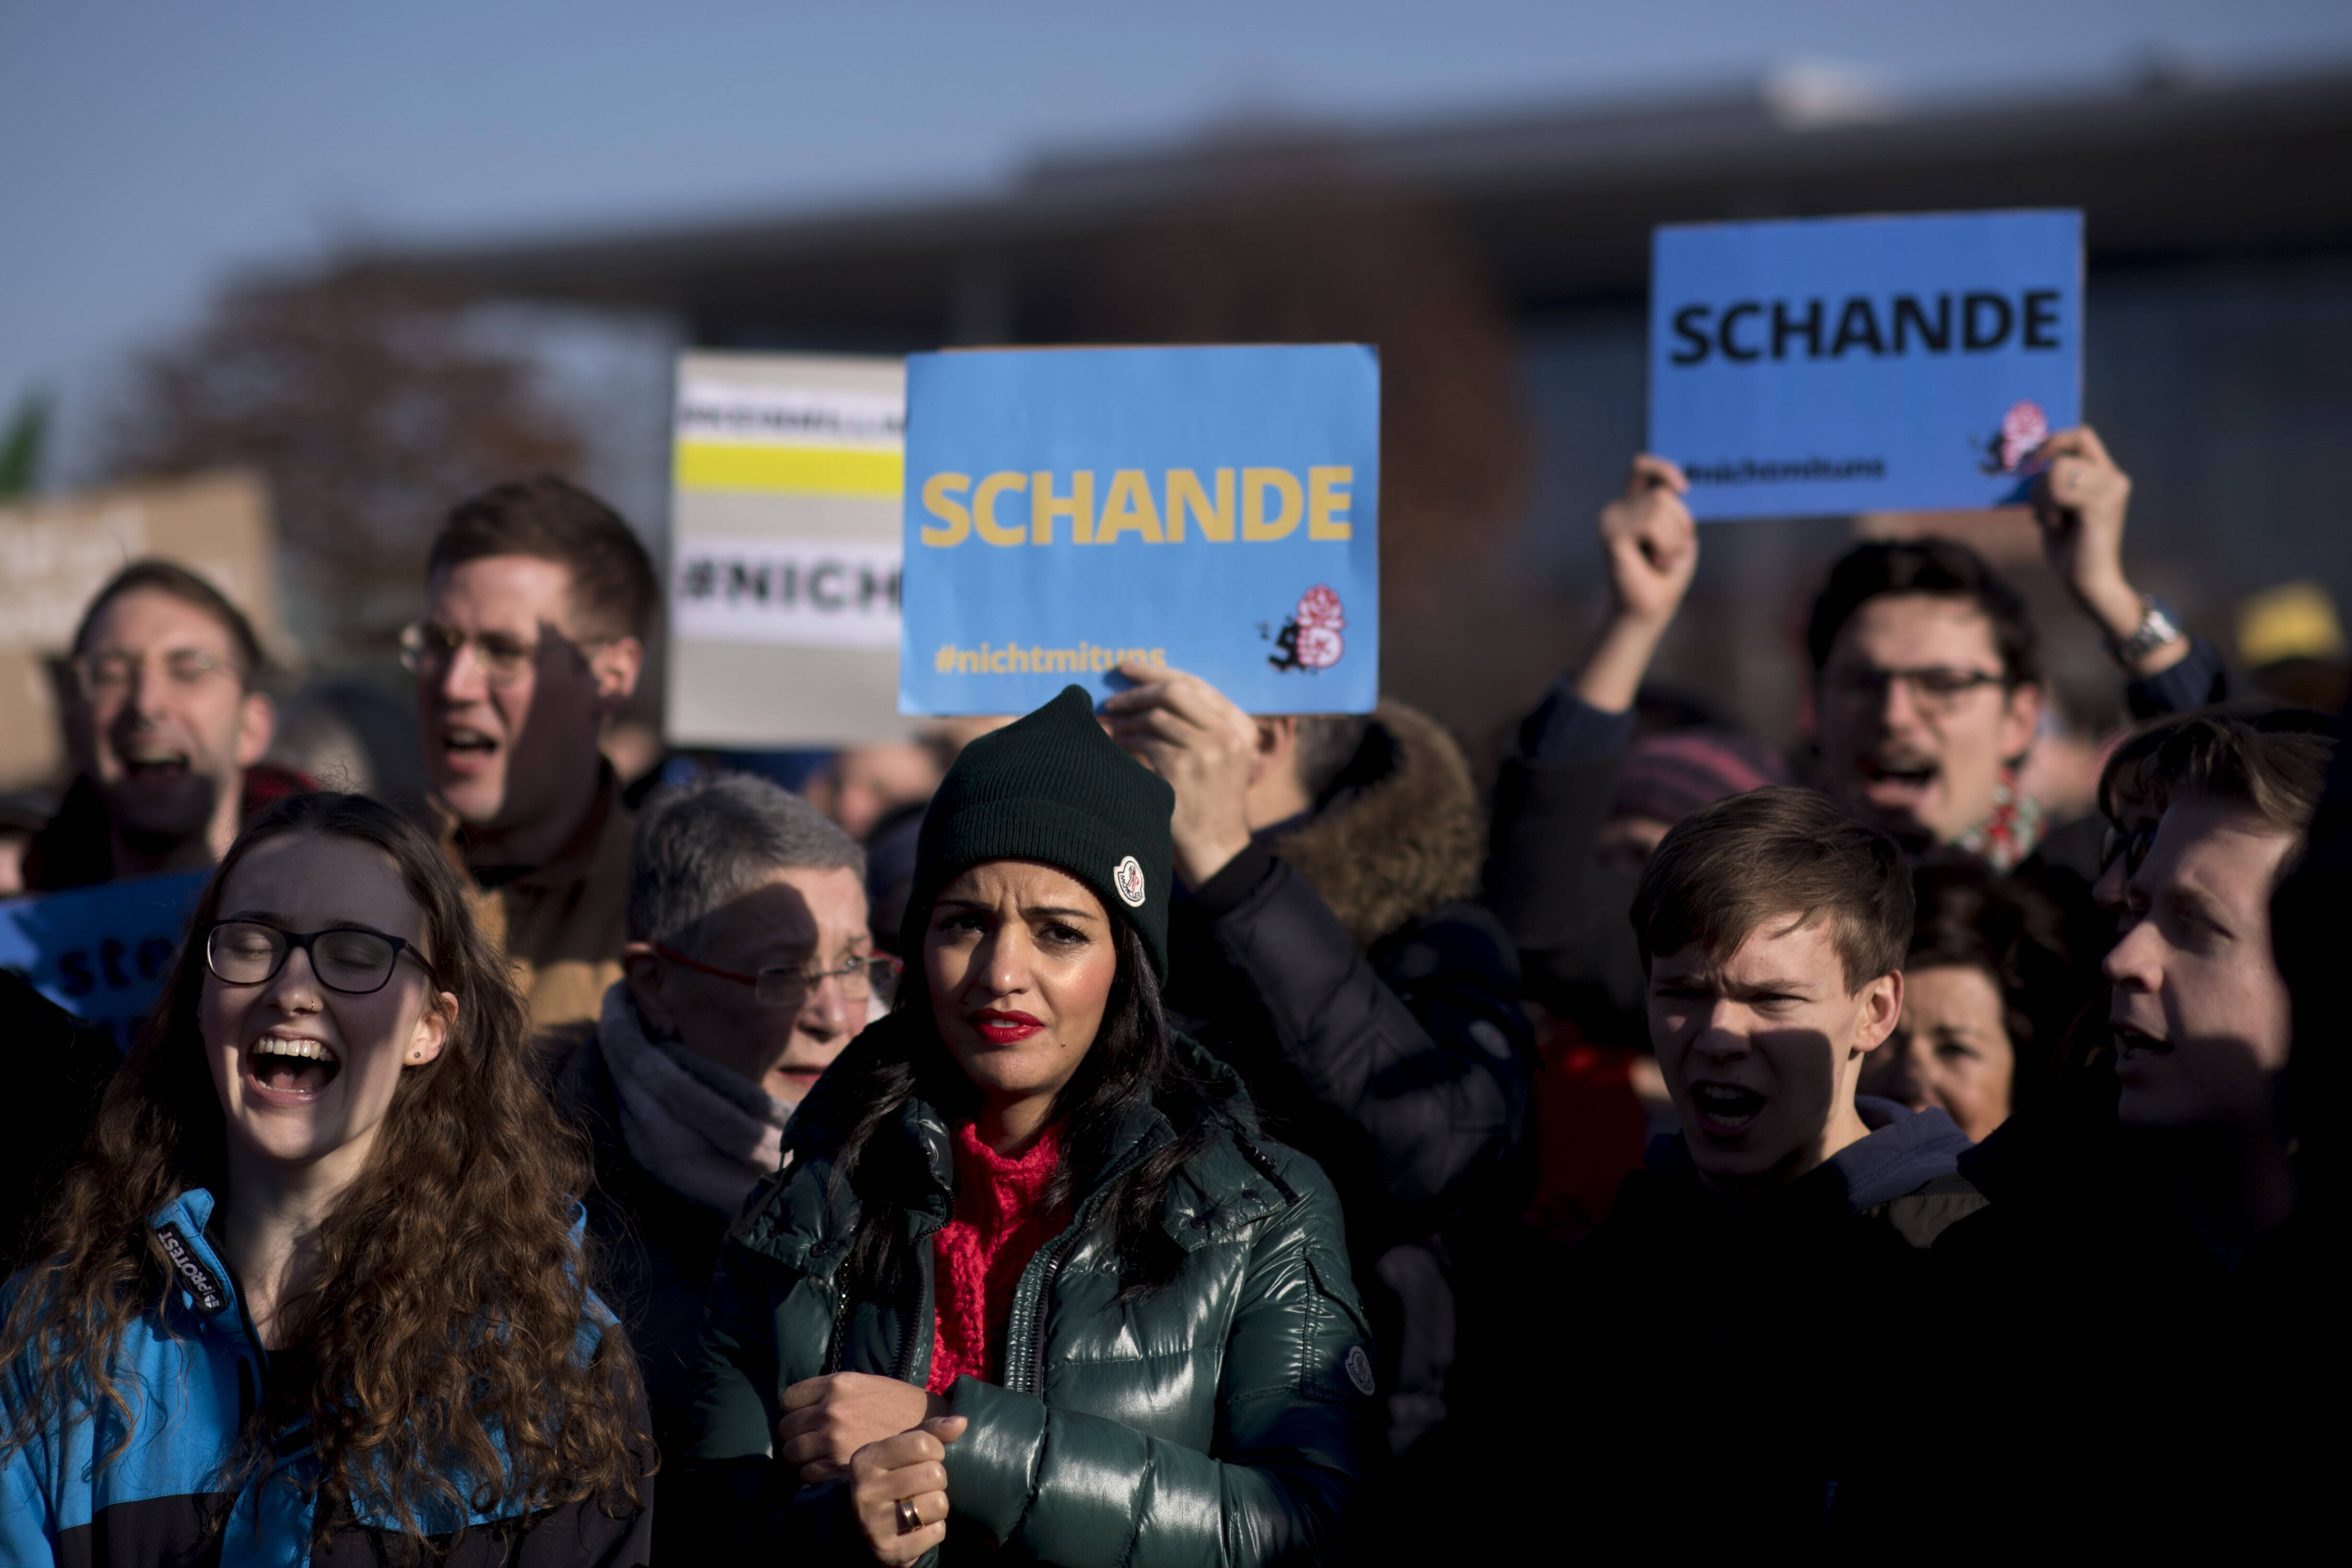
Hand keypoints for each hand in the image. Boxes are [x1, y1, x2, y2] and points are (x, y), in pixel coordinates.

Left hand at [778, 1373, 947, 1483]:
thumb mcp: (865, 1384)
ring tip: (818, 1456)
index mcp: (837, 1384)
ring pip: (792, 1453)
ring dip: (802, 1457)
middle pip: (786, 1428)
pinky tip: (830, 1469)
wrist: (930, 1429)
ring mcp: (834, 1439)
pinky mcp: (840, 1466)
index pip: (788, 1399)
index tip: (803, 1418)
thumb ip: (833, 1392)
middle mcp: (831, 1410)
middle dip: (795, 1435)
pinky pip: (807, 1474)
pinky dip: (815, 1474)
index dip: (794, 1410)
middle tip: (810, 1440)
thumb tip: (802, 1405)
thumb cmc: (897, 1406)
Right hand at [851, 1417, 965, 1566]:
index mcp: (866, 1459)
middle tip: (922, 1486)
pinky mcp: (888, 1551)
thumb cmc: (893, 1478)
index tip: (926, 1458)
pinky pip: (937, 1532)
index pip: (924, 1444)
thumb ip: (931, 1432)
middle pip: (935, 1474)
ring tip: (920, 1506)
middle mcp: (865, 1491)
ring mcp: (874, 1524)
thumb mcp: (904, 1450)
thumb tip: (961, 1422)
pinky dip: (934, 1530)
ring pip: (939, 1504)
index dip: (936, 1450)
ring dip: (937, 1505)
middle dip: (937, 1479)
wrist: (868, 1527)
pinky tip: (918, 1527)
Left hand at [1102, 662, 1258, 886]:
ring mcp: (1208, 751)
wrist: (1216, 848)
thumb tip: (1146, 693)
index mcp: (1241, 726)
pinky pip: (1146, 741)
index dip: (1157, 671)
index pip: (1196, 684)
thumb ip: (1198, 726)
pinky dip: (1126, 740)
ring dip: (1127, 719)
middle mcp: (1228, 734)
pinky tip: (1115, 745)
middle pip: (1176, 691)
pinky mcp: (1183, 769)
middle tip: (1112, 700)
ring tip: (1111, 727)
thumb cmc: (1209, 802)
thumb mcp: (1219, 758)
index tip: (1128, 667)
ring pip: (1157, 716)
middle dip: (1139, 691)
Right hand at [1598, 455, 1697, 625]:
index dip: (1663, 468)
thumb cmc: (1665, 578)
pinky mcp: (1611, 533)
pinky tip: (1655, 563)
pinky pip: (1652, 524)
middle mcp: (1617, 509)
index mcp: (1632, 506)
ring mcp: (1610, 520)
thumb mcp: (1679, 537)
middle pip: (1663, 493)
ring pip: (1660, 507)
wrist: (1647, 611)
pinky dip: (1665, 546)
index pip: (1641, 466)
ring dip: (1674, 540)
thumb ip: (1675, 510)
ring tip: (1662, 561)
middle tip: (1671, 554)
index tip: (1684, 489)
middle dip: (1681, 524)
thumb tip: (1675, 490)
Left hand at [2029, 426, 2137, 632]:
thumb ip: (2053, 482)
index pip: (2082, 436)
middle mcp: (2115, 478)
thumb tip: (2034, 457)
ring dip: (2042, 501)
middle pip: (2061, 459)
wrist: (2088, 583)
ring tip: (2054, 523)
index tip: (2031, 460)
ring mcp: (2111, 489)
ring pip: (2056, 473)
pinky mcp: (2101, 504)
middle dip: (2039, 488)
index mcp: (2106, 476)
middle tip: (2046, 516)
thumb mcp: (2057, 508)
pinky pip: (2057, 491)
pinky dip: (2047, 511)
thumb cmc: (2070, 549)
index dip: (2053, 441)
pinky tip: (2058, 528)